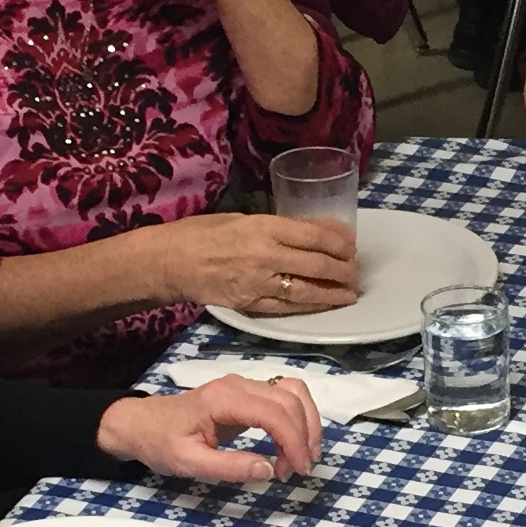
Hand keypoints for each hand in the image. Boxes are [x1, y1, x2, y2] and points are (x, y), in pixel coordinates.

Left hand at [99, 373, 326, 484]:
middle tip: (297, 471)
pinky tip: (294, 442)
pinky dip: (298, 417)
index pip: (275, 413)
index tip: (297, 471)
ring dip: (307, 423)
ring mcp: (244, 385)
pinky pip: (285, 396)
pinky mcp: (248, 393)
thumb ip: (229, 467)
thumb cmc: (161, 443)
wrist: (142, 424)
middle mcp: (239, 384)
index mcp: (224, 399)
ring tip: (302, 457)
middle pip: (290, 400)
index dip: (294, 442)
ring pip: (294, 392)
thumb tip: (269, 470)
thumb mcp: (188, 463)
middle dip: (303, 437)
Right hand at [153, 211, 358, 314]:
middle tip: (355, 271)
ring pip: (306, 291)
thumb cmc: (202, 233)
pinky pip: (287, 308)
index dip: (339, 242)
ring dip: (332, 293)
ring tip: (349, 293)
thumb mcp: (242, 218)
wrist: (170, 262)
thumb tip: (313, 232)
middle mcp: (264, 256)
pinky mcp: (250, 305)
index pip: (314, 236)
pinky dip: (309, 307)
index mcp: (263, 228)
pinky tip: (323, 305)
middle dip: (342, 270)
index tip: (350, 245)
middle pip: (316, 265)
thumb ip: (276, 227)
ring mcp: (258, 284)